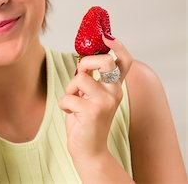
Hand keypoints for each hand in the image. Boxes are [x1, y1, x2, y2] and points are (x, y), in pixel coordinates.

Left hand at [58, 35, 132, 161]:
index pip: (123, 62)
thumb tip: (82, 61)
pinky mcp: (93, 112)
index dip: (118, 47)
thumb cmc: (85, 120)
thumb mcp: (89, 95)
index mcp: (114, 87)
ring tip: (74, 102)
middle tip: (79, 74)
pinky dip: (64, 104)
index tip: (107, 37)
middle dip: (85, 63)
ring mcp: (105, 102)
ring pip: (80, 79)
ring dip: (70, 89)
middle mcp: (114, 93)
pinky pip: (68, 96)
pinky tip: (71, 114)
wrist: (88, 149)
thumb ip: (90, 79)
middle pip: (104, 61)